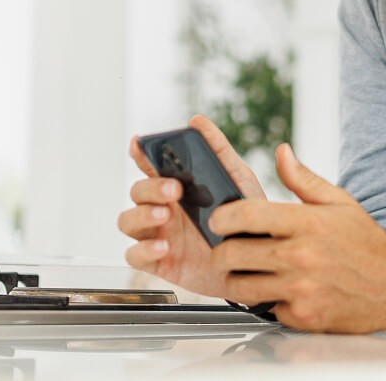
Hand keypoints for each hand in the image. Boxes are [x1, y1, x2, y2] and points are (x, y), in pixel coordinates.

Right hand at [117, 115, 266, 297]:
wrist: (258, 264)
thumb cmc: (245, 220)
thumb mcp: (238, 181)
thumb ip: (218, 151)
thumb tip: (197, 121)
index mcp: (177, 187)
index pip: (150, 166)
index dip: (140, 154)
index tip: (139, 145)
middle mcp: (163, 208)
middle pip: (137, 191)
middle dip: (150, 187)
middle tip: (174, 189)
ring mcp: (158, 235)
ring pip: (127, 220)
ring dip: (141, 214)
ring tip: (164, 215)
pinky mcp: (159, 262)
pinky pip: (134, 255)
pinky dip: (143, 250)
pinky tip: (163, 247)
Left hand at [208, 143, 385, 332]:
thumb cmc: (367, 244)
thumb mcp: (339, 202)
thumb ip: (303, 179)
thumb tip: (281, 152)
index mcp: (307, 223)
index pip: (246, 215)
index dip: (222, 217)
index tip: (218, 221)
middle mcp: (302, 256)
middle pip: (233, 253)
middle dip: (222, 250)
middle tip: (227, 249)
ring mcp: (301, 289)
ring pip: (240, 285)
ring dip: (237, 278)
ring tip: (248, 271)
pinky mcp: (303, 317)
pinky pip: (265, 308)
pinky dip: (266, 301)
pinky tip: (279, 290)